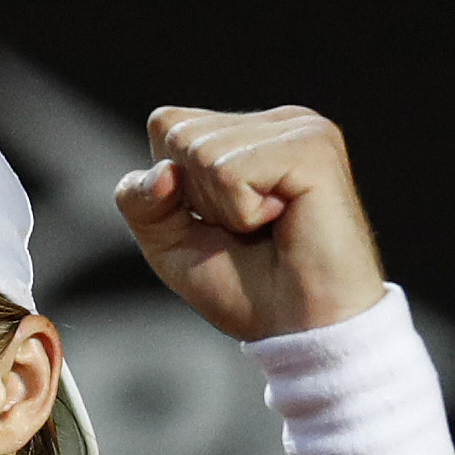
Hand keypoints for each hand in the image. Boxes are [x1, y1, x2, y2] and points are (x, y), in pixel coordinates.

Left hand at [115, 105, 389, 345]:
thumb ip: (142, 201)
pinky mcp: (312, 147)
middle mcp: (276, 122)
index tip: (222, 224)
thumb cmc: (252, 292)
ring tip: (269, 229)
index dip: (171, 189)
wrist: (306, 332)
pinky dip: (242, 214)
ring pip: (201, 152)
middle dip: (197, 200)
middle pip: (177, 134)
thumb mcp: (172, 245)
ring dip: (223, 210)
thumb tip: (162, 170)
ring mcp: (299, 127)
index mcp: (249, 133)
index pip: (166, 126)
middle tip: (250, 231)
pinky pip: (231, 173)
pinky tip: (282, 223)